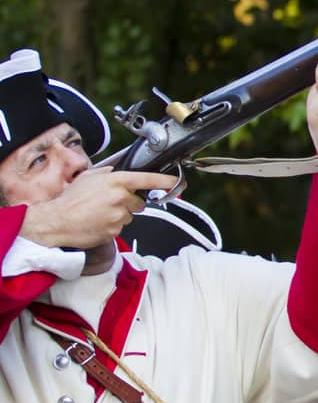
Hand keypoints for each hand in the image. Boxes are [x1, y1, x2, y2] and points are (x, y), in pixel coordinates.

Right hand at [18, 168, 178, 249]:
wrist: (57, 221)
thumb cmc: (70, 199)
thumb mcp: (88, 177)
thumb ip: (107, 173)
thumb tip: (118, 172)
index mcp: (115, 182)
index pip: (147, 179)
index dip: (164, 181)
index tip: (177, 181)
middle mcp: (121, 198)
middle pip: (139, 201)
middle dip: (128, 202)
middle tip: (108, 202)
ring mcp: (119, 215)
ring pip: (130, 215)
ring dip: (119, 214)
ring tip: (98, 212)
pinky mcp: (116, 230)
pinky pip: (121, 226)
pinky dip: (112, 225)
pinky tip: (97, 221)